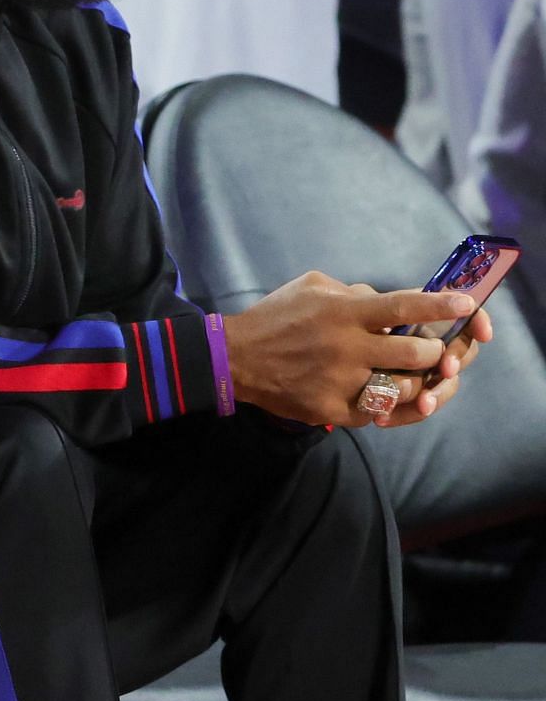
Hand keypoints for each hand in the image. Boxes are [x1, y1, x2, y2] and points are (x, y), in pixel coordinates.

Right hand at [223, 273, 479, 427]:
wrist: (233, 358)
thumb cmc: (276, 316)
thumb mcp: (312, 287)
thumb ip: (353, 292)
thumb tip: (386, 300)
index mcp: (343, 313)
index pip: (403, 305)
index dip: (440, 304)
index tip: (467, 303)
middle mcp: (346, 347)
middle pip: (415, 352)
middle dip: (433, 350)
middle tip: (430, 348)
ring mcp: (339, 381)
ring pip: (401, 387)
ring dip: (412, 380)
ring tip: (406, 374)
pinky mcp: (329, 408)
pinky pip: (375, 412)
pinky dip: (383, 404)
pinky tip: (376, 394)